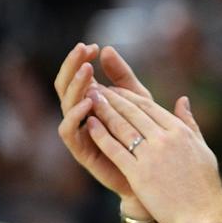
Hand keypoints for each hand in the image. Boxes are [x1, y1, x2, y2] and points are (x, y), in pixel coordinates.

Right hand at [54, 43, 151, 198]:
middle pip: (66, 87)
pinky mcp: (82, 151)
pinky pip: (69, 131)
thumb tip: (107, 48)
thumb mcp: (139, 100)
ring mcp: (81, 133)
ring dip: (75, 86)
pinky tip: (88, 102)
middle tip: (82, 50)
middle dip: (73, 67)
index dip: (82, 60)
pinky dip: (75, 116)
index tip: (93, 46)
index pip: (79, 76)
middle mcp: (82, 116)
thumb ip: (123, 77)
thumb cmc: (147, 137)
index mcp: (92, 102)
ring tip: (88, 71)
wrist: (154, 177)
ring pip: (66, 105)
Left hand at [82, 86, 221, 222]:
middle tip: (96, 88)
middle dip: (112, 98)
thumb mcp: (202, 148)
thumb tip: (183, 100)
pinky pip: (116, 149)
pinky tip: (89, 124)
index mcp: (181, 132)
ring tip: (89, 100)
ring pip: (122, 127)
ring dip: (103, 111)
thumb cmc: (205, 185)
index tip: (115, 89)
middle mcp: (166, 139)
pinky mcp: (139, 174)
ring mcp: (152, 156)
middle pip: (133, 113)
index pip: (150, 107)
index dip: (129, 96)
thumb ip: (190, 123)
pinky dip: (101, 135)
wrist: (205, 214)